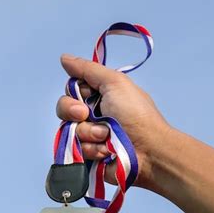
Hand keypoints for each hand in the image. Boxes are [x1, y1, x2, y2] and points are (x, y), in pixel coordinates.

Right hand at [56, 54, 169, 188]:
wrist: (149, 150)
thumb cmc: (136, 114)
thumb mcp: (114, 83)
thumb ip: (88, 69)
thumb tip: (64, 57)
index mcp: (100, 95)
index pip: (71, 89)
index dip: (74, 93)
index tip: (86, 96)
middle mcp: (93, 114)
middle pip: (64, 109)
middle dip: (73, 112)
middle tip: (85, 115)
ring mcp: (91, 135)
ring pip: (68, 131)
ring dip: (87, 133)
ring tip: (106, 136)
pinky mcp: (90, 154)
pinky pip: (76, 151)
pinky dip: (91, 149)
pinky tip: (106, 151)